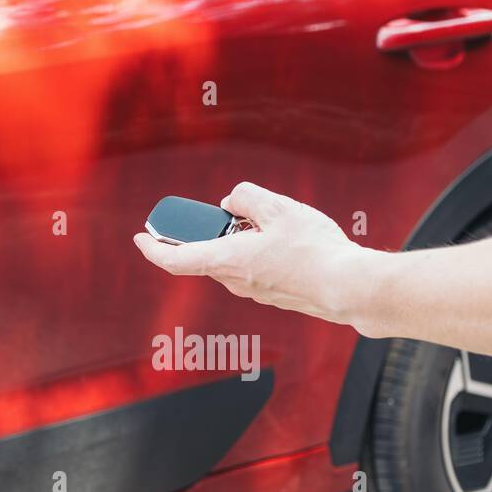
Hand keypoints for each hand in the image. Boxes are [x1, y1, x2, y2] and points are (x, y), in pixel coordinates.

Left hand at [133, 182, 373, 328]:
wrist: (350, 287)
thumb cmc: (314, 250)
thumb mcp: (278, 207)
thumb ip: (246, 197)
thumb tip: (231, 202)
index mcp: (227, 261)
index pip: (175, 260)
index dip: (153, 248)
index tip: (141, 237)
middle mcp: (235, 281)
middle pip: (207, 253)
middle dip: (211, 230)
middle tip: (231, 212)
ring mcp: (255, 291)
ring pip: (233, 258)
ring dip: (240, 238)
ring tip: (270, 221)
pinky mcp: (273, 293)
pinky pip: (254, 266)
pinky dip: (257, 249)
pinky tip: (285, 237)